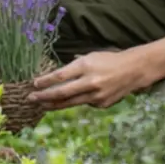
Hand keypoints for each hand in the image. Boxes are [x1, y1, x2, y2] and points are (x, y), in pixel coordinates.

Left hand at [28, 49, 154, 110]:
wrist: (133, 70)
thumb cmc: (108, 60)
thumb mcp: (90, 57)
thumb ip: (74, 68)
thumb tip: (55, 78)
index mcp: (86, 66)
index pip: (60, 76)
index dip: (45, 81)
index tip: (34, 84)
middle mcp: (90, 81)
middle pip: (62, 92)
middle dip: (44, 96)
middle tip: (31, 98)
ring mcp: (96, 95)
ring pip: (70, 103)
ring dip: (53, 105)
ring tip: (41, 105)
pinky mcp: (101, 104)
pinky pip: (83, 103)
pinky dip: (75, 101)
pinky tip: (70, 100)